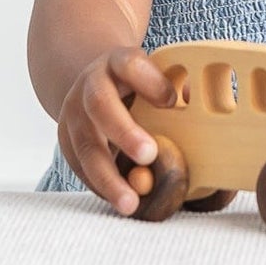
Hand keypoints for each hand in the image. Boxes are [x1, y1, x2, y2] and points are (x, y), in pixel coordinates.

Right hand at [56, 46, 178, 214]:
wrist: (94, 83)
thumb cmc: (138, 83)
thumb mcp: (155, 74)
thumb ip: (177, 86)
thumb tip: (198, 107)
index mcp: (117, 62)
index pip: (129, 64)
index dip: (150, 81)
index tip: (171, 100)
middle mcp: (90, 85)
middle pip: (100, 104)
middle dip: (124, 131)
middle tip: (149, 155)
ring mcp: (74, 115)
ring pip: (86, 146)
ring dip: (109, 177)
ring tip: (131, 202)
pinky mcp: (67, 143)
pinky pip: (81, 168)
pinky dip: (102, 187)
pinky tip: (121, 202)